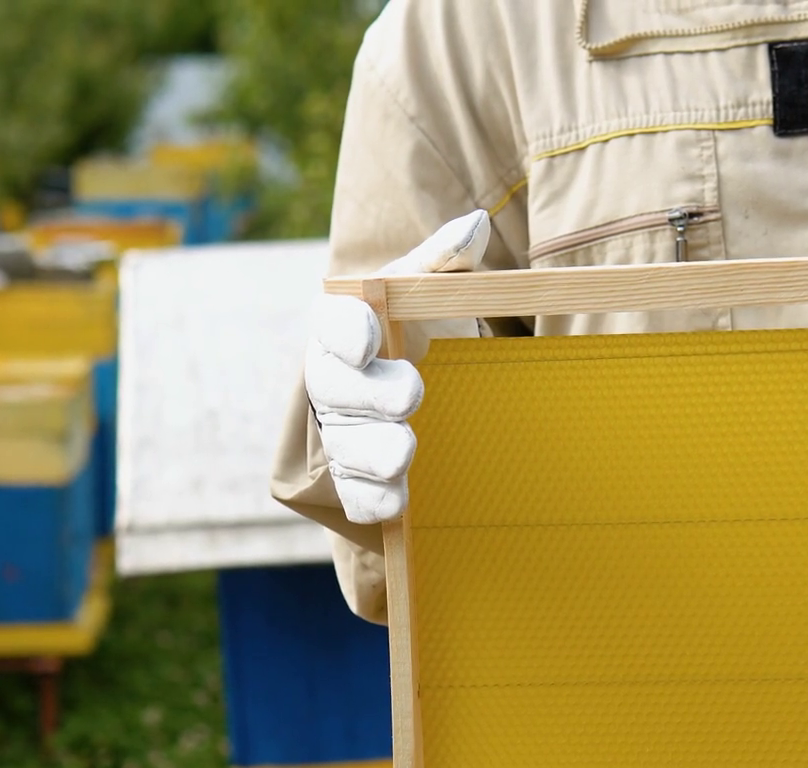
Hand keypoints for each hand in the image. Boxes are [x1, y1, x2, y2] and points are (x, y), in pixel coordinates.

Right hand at [304, 210, 490, 522]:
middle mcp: (334, 378)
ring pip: (344, 444)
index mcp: (345, 325)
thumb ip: (446, 259)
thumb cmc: (422, 325)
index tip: (370, 334)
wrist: (429, 380)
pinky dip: (373, 498)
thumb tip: (475, 226)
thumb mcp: (435, 290)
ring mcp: (342, 431)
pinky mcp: (358, 477)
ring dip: (372, 451)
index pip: (332, 322)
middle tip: (410, 394)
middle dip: (368, 394)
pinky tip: (397, 501)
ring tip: (403, 453)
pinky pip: (354, 492)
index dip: (345, 330)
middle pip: (335, 388)